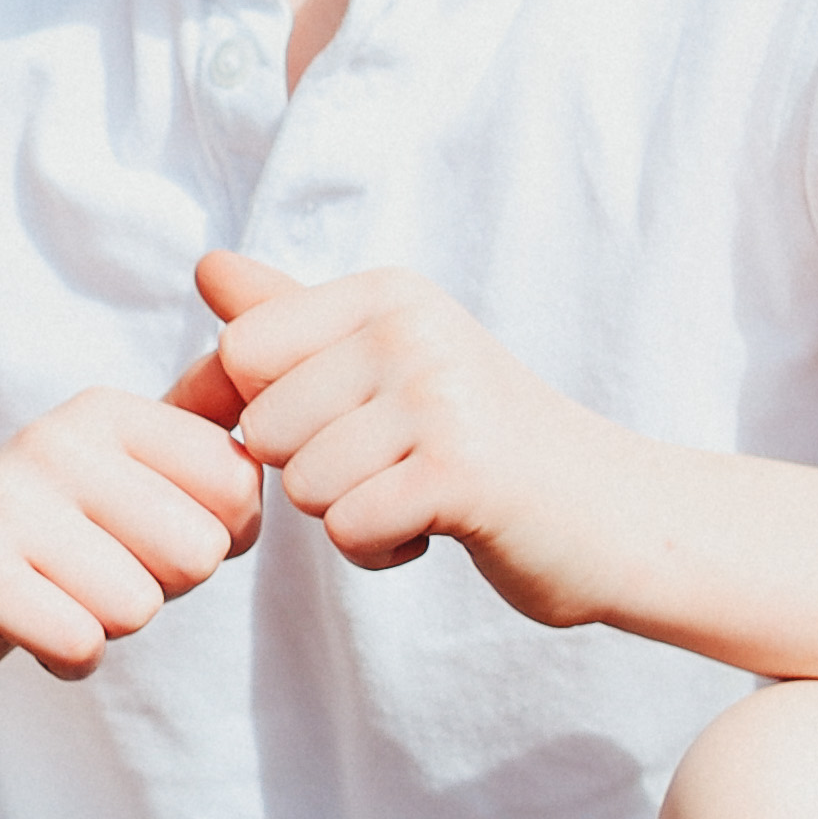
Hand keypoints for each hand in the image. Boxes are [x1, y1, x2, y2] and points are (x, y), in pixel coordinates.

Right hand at [0, 388, 263, 697]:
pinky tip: (28, 630)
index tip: (146, 533)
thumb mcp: (119, 467)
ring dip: (107, 625)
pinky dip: (67, 659)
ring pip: (139, 605)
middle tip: (92, 571)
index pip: (239, 489)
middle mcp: (54, 440)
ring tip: (56, 595)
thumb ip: (201, 422)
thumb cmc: (42, 536)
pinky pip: (79, 643)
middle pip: (199, 553)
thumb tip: (272, 365)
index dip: (214, 537)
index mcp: (105, 411)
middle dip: (160, 586)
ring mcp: (4, 503)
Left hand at [172, 253, 654, 621]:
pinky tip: (436, 528)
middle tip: (396, 464)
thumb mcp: (389, 362)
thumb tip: (205, 267)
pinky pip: (347, 530)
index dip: (262, 411)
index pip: (240, 351)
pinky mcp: (460, 473)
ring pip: (302, 485)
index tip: (337, 425)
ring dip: (351, 514)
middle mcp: (411, 329)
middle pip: (263, 427)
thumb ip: (292, 319)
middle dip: (314, 471)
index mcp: (386, 293)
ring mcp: (440, 396)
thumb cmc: (483, 442)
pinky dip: (381, 551)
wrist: (612, 513)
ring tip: (421, 492)